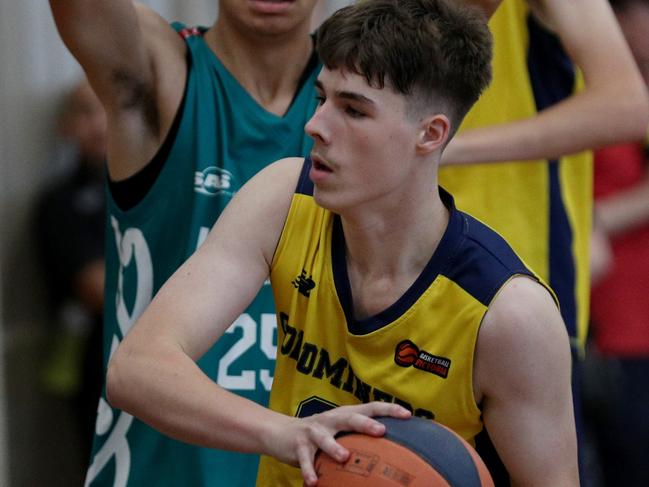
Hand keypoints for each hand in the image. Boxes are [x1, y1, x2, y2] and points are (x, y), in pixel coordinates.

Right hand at [270, 402, 410, 485]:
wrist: (281, 432)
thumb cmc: (320, 434)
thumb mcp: (340, 430)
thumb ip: (359, 435)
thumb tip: (394, 448)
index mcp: (343, 415)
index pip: (369, 408)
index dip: (388, 409)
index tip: (407, 415)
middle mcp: (330, 419)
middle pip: (349, 417)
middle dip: (365, 423)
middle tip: (381, 431)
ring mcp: (313, 431)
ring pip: (324, 438)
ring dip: (334, 447)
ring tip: (345, 457)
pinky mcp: (298, 445)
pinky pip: (304, 459)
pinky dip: (309, 470)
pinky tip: (314, 482)